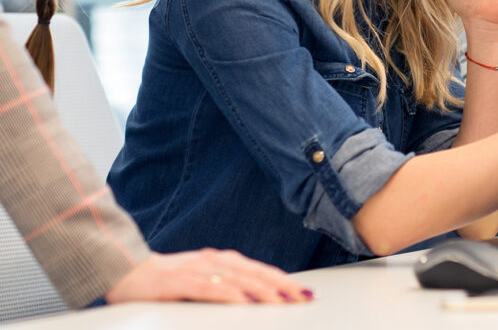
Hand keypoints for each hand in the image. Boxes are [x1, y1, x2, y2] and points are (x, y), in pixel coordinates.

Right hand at [104, 250, 312, 304]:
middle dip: (283, 286)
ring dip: (264, 290)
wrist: (126, 271)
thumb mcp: (201, 283)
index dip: (284, 281)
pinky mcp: (181, 281)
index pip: (260, 271)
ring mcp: (198, 269)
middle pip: (256, 273)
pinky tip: (245, 302)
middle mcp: (214, 260)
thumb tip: (252, 302)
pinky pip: (211, 289)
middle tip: (306, 297)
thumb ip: (224, 288)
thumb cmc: (166, 282)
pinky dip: (230, 295)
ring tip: (284, 301)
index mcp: (221, 261)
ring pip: (239, 279)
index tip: (305, 292)